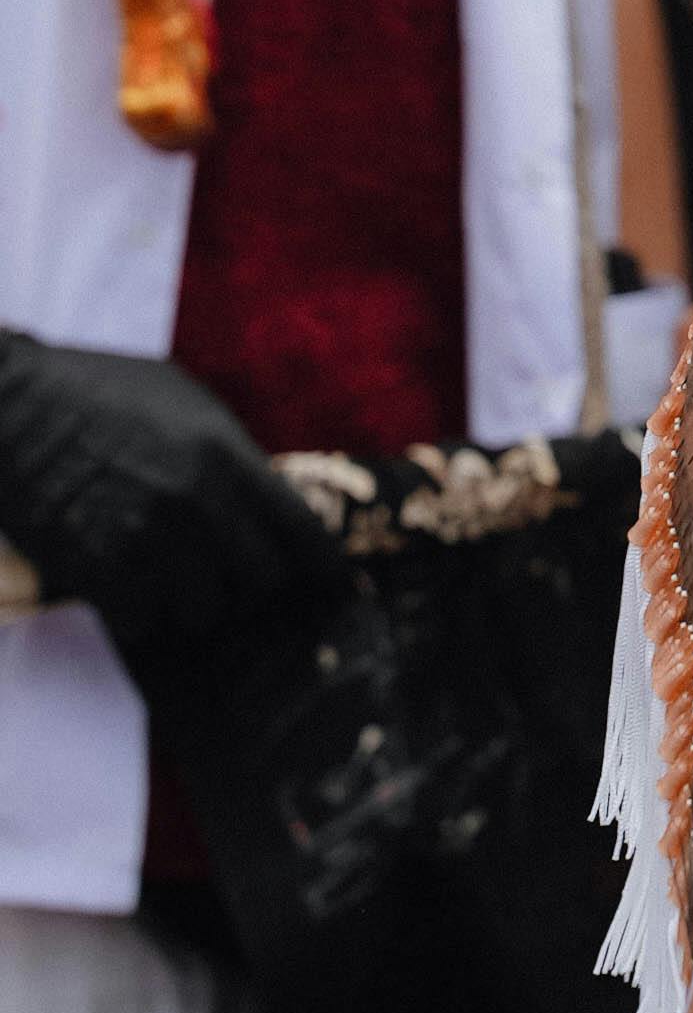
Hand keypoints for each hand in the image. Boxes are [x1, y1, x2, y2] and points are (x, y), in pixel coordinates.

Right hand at [0, 328, 356, 643]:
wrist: (8, 405)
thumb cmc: (96, 392)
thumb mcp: (182, 400)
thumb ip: (229, 451)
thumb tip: (267, 496)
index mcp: (224, 455)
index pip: (300, 529)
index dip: (325, 567)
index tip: (339, 589)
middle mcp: (195, 502)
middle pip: (260, 580)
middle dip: (248, 581)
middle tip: (227, 571)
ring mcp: (144, 539)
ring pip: (203, 609)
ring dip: (192, 600)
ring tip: (169, 574)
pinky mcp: (95, 569)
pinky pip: (144, 620)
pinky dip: (140, 612)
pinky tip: (128, 586)